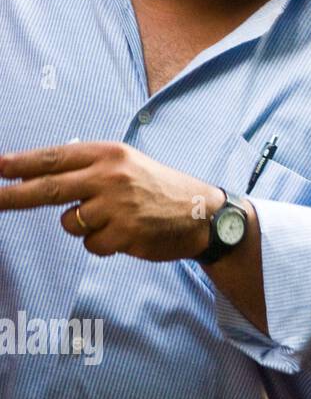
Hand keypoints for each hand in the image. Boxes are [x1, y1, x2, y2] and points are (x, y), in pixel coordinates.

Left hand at [0, 142, 222, 260]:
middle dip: (11, 196)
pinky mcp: (125, 232)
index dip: (21, 164)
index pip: (55, 158)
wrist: (204, 214)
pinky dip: (104, 244)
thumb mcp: (128, 166)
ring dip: (84, 227)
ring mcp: (118, 205)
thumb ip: (89, 170)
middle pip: (48, 189)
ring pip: (70, 223)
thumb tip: (38, 179)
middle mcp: (111, 176)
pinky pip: (92, 245)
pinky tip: (127, 234)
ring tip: (115, 220)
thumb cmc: (160, 189)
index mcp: (109, 154)